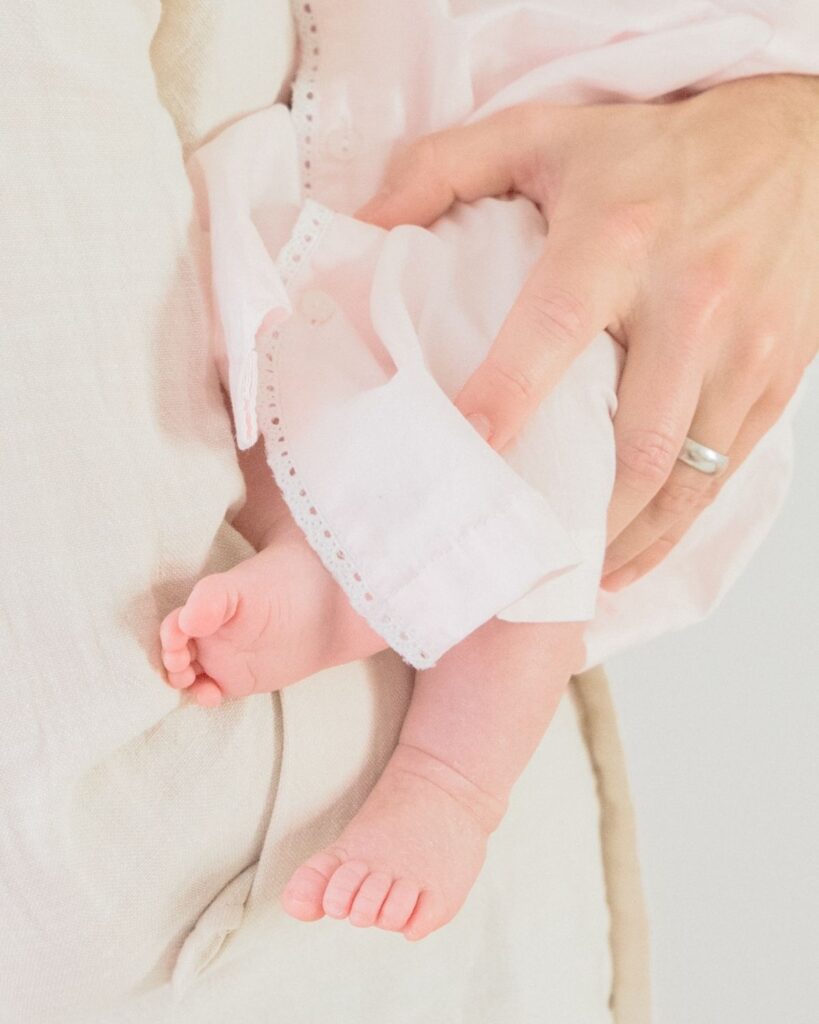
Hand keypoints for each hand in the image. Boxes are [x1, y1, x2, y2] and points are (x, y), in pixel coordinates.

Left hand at [357, 74, 818, 589]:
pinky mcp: (775, 377)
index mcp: (618, 239)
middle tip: (515, 555)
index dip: (505, 398)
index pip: (552, 329)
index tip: (466, 458)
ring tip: (573, 575)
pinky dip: (675, 527)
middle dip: (577, 517)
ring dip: (626, 540)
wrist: (793, 146)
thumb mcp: (542, 135)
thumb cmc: (655, 151)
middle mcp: (690, 300)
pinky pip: (723, 473)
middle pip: (635, 441)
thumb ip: (443, 170)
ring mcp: (742, 348)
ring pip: (684, 476)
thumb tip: (362, 222)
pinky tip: (633, 553)